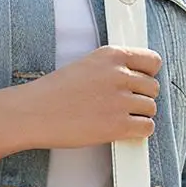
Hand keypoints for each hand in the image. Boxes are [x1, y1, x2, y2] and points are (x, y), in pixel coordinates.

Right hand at [20, 46, 160, 149]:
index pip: (153, 61)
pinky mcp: (118, 125)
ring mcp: (120, 100)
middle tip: (122, 105)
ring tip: (117, 118)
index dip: (148, 74)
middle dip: (141, 97)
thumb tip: (137, 80)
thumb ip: (112, 68)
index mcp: (111, 55)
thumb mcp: (85, 66)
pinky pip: (147, 128)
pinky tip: (121, 129)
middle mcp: (119, 75)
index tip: (140, 82)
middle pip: (153, 87)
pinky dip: (138, 131)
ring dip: (139, 115)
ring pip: (151, 108)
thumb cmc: (53, 93)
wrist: (32, 113)